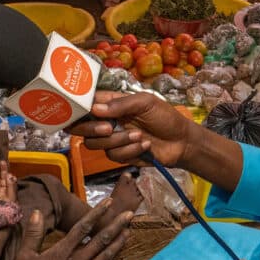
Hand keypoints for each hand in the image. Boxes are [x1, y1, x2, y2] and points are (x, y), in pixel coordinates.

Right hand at [10, 200, 131, 259]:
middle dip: (117, 225)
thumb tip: (38, 212)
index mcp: (63, 251)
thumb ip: (33, 233)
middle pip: (101, 239)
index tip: (109, 202)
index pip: (84, 227)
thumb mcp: (24, 256)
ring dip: (119, 242)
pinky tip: (116, 255)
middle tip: (129, 214)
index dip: (98, 212)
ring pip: (106, 255)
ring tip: (129, 231)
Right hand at [67, 91, 192, 166]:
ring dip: (119, 141)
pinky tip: (145, 145)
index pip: (86, 105)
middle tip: (108, 128)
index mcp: (111, 104)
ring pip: (95, 144)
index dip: (78, 109)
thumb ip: (120, 105)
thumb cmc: (165, 117)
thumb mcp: (145, 103)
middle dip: (92, 129)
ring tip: (139, 136)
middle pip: (81, 128)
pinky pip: (113, 156)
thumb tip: (94, 109)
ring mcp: (112, 139)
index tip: (83, 112)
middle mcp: (108, 121)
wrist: (181, 142)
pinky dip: (130, 151)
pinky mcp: (120, 155)